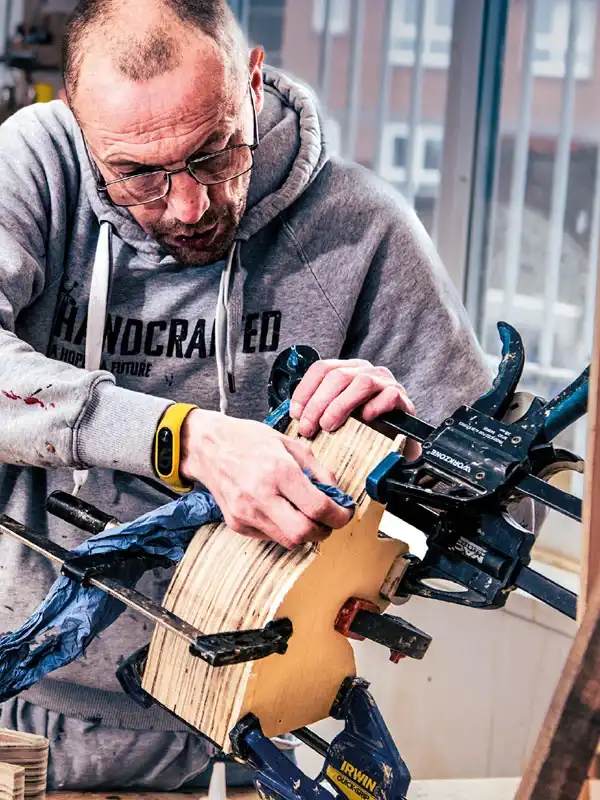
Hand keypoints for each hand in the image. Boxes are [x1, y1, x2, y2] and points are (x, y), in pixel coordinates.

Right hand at [179, 409, 352, 548]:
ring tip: (307, 516)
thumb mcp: (289, 443)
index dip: (339, 515)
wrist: (206, 446)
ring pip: (288, 541)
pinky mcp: (237, 524)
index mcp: (278, 471)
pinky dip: (283, 529)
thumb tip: (336, 493)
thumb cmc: (248, 439)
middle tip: (329, 520)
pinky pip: (270, 536)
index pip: (318, 507)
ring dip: (305, 533)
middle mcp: (261, 495)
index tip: (344, 513)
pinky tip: (282, 511)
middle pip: (303, 533)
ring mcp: (246, 513)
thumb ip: (317, 469)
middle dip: (324, 531)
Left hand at [289, 359, 420, 459]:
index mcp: (348, 370)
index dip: (305, 390)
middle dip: (317, 403)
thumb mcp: (337, 416)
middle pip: (337, 375)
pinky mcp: (401, 397)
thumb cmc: (362, 429)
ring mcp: (385, 382)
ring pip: (360, 382)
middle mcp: (366, 370)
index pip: (321, 368)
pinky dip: (374, 407)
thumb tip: (294, 418)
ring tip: (329, 426)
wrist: (395, 444)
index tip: (295, 414)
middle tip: (308, 428)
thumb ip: (319, 412)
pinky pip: (388, 395)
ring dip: (339, 405)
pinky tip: (364, 420)